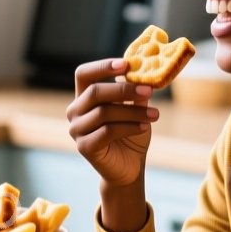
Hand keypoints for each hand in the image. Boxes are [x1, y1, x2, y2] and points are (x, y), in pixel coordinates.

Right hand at [67, 59, 156, 187]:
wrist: (128, 167)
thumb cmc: (130, 133)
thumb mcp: (136, 109)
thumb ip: (136, 92)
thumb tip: (146, 72)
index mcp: (83, 97)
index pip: (84, 74)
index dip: (103, 67)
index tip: (127, 64)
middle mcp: (75, 111)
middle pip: (95, 92)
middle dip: (124, 90)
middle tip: (149, 90)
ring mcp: (77, 130)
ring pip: (104, 112)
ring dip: (133, 111)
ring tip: (155, 114)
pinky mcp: (85, 147)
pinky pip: (107, 131)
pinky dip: (129, 127)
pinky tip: (145, 127)